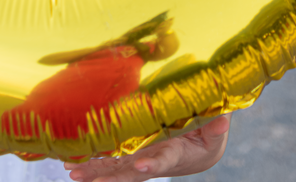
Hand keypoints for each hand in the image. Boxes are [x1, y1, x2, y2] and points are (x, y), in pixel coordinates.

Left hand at [65, 115, 229, 181]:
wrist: (202, 149)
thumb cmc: (210, 135)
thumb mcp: (217, 128)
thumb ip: (217, 124)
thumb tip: (222, 120)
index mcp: (177, 153)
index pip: (164, 160)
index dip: (154, 164)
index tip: (142, 167)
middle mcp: (155, 159)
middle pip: (132, 172)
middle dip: (111, 177)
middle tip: (89, 181)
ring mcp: (143, 157)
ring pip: (117, 168)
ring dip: (96, 172)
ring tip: (73, 174)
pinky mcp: (135, 153)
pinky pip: (113, 160)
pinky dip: (95, 163)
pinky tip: (73, 165)